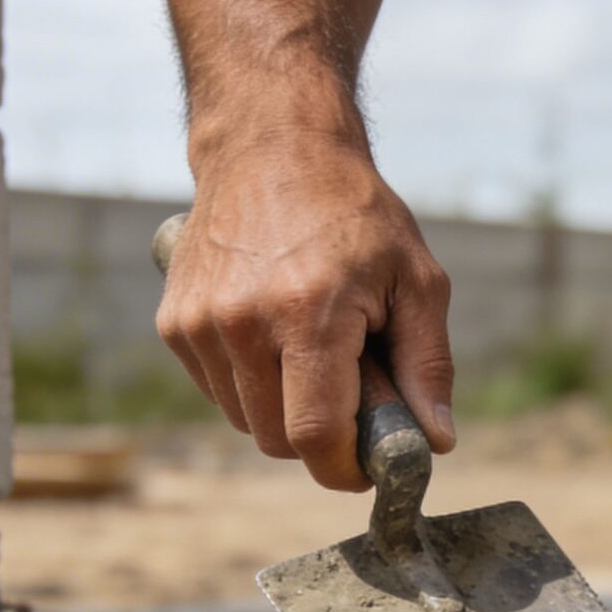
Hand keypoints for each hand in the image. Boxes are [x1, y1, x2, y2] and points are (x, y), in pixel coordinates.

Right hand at [156, 135, 455, 490]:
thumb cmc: (354, 213)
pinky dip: (250, 382)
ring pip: (244, 421)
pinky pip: (218, 390)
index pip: (314, 436)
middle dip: (319, 434)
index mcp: (307, 313)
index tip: (365, 465)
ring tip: (309, 347)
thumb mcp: (415, 279)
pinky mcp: (174, 323)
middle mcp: (241, 323)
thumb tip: (436, 442)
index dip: (343, 467)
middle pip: (277, 440)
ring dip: (282, 407)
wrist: (270, 144)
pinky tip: (271, 331)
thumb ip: (427, 365)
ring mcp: (199, 324)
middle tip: (350, 390)